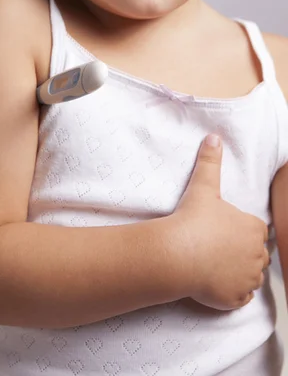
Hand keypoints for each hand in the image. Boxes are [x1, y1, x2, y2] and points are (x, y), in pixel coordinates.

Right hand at [173, 134, 268, 310]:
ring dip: (238, 272)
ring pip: (250, 276)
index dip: (240, 231)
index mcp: (254, 228)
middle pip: (256, 254)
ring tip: (214, 265)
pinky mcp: (237, 298)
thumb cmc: (192, 220)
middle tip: (215, 247)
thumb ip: (210, 161)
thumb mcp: (203, 186)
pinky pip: (240, 297)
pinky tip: (214, 282)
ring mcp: (248, 278)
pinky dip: (231, 292)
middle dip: (241, 252)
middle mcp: (257, 254)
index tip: (222, 231)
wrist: (178, 253)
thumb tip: (213, 137)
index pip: (256, 231)